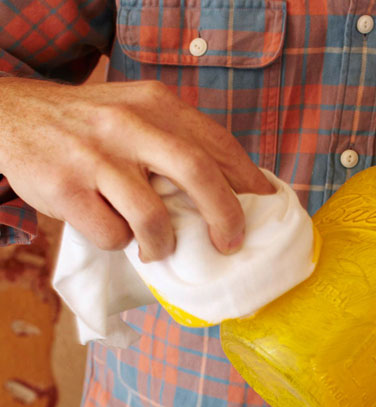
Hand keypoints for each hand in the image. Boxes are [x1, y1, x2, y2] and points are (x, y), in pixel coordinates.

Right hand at [0, 77, 273, 260]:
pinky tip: (115, 233)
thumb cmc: (92, 126)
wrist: (14, 116)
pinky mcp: (66, 187)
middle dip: (224, 216)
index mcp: (157, 105)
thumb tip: (233, 190)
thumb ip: (179, 143)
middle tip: (231, 244)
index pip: (218, 145)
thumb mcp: (139, 116)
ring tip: (158, 248)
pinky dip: (121, 243)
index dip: (249, 182)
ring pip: (152, 215)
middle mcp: (130, 125)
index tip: (266, 208)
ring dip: (163, 242)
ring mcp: (96, 156)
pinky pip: (111, 233)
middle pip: (196, 172)